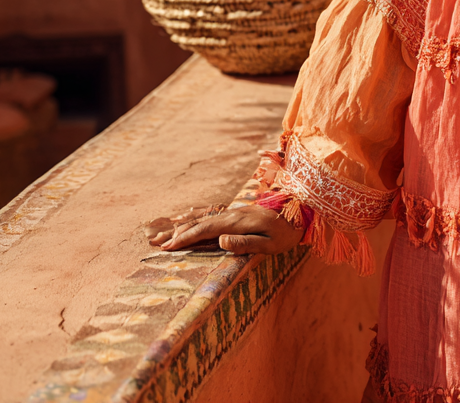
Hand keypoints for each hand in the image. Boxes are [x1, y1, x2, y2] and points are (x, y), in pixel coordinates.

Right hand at [147, 204, 303, 255]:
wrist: (303, 212)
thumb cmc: (288, 232)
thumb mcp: (270, 244)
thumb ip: (245, 243)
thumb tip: (219, 242)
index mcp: (238, 222)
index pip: (206, 230)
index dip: (186, 238)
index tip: (168, 247)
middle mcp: (233, 215)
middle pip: (201, 222)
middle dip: (178, 233)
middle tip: (157, 244)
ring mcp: (236, 213)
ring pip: (204, 218)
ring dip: (184, 225)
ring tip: (165, 232)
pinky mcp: (239, 214)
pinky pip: (212, 215)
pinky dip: (196, 218)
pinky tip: (189, 218)